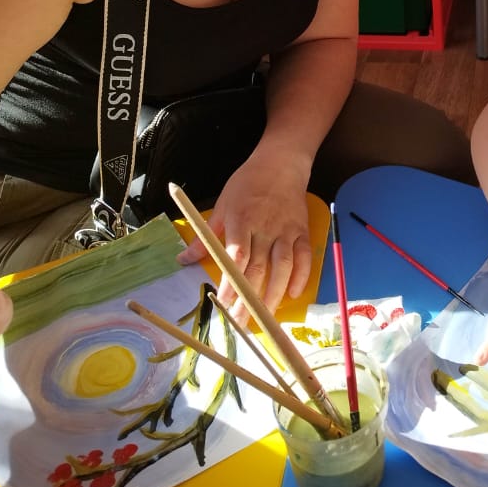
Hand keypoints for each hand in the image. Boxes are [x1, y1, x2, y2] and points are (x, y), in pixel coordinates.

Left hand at [177, 153, 311, 319]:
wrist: (281, 163)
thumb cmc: (247, 183)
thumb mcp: (222, 204)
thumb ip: (205, 236)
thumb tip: (183, 260)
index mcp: (242, 220)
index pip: (236, 257)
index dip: (231, 282)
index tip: (224, 304)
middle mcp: (265, 227)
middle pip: (258, 268)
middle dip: (249, 298)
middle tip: (240, 323)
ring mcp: (286, 230)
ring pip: (282, 267)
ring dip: (274, 294)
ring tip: (264, 317)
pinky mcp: (302, 231)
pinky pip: (304, 257)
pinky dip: (301, 277)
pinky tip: (292, 294)